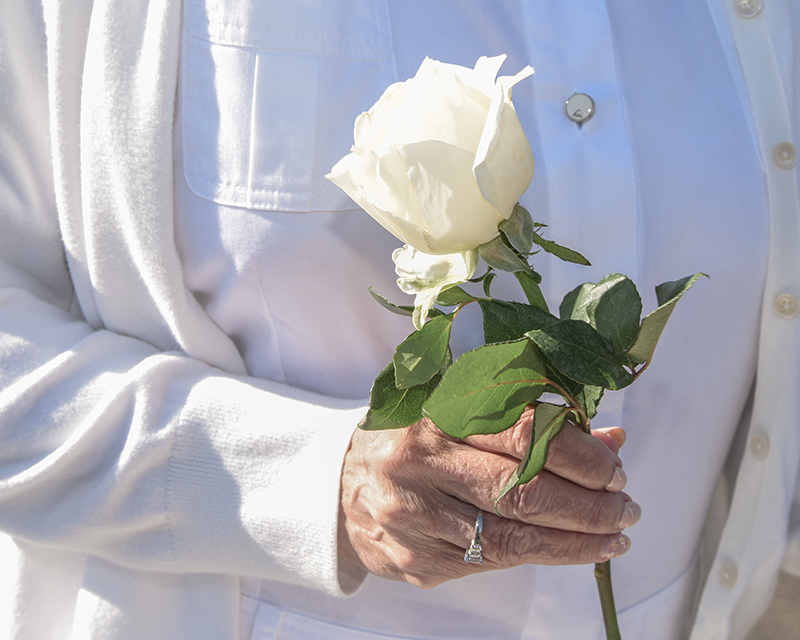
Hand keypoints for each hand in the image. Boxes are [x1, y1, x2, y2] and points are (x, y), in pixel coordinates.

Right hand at [338, 408, 638, 587]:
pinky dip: (541, 557)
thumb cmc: (410, 441)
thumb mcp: (460, 415)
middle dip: (589, 506)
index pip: (523, 434)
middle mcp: (421, 467)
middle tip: (625, 507)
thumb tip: (610, 438)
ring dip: (576, 541)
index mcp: (434, 417)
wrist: (340, 488)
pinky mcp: (418, 562)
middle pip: (523, 492)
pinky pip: (492, 564)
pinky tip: (573, 550)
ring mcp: (416, 520)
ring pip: (512, 538)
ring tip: (614, 535)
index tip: (613, 467)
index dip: (579, 455)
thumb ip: (532, 424)